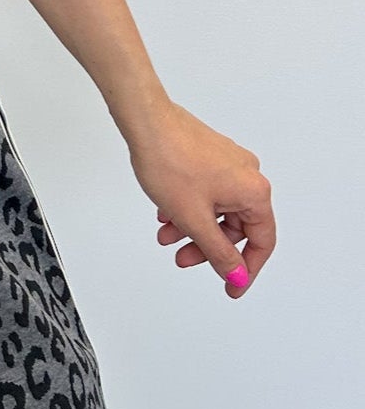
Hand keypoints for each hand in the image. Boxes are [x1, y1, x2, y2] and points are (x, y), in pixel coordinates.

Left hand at [123, 97, 275, 297]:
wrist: (146, 122)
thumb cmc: (171, 161)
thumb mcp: (195, 219)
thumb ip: (218, 252)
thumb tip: (236, 275)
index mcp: (254, 191)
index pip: (262, 241)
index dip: (246, 269)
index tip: (232, 287)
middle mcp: (247, 175)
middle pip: (236, 226)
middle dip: (208, 246)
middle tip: (184, 259)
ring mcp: (229, 163)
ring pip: (216, 210)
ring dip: (193, 228)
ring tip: (165, 236)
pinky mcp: (210, 156)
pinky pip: (206, 193)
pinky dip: (188, 208)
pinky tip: (165, 214)